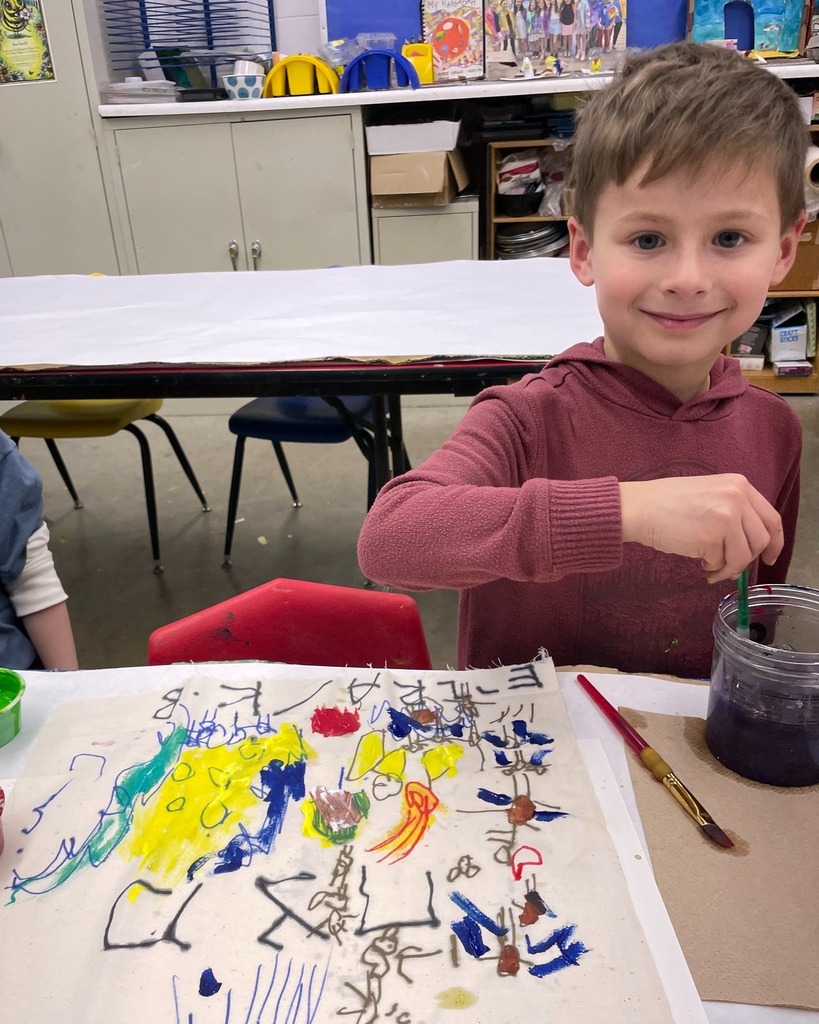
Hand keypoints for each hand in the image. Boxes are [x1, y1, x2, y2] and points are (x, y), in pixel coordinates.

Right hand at [619, 474, 782, 584]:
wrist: (639, 507)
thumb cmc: (667, 503)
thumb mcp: (710, 493)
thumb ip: (733, 509)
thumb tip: (750, 544)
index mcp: (739, 484)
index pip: (771, 518)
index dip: (775, 542)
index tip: (769, 556)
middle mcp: (737, 498)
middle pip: (761, 541)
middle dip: (746, 560)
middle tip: (729, 568)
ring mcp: (725, 517)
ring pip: (743, 555)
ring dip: (728, 568)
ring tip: (710, 568)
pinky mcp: (710, 537)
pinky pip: (720, 562)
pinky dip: (710, 567)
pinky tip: (697, 561)